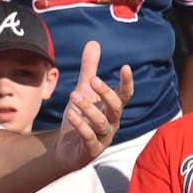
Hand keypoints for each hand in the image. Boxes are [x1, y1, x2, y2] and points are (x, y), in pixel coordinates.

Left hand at [56, 41, 133, 167]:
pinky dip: (81, 125)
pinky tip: (71, 113)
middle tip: (92, 80)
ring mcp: (102, 138)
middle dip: (105, 93)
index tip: (125, 67)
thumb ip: (89, 70)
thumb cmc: (80, 118)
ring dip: (88, 108)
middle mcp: (111, 122)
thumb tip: (93, 43)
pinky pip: (89, 137)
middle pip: (115, 107)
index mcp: (111, 108)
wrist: (65, 148)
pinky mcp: (90, 150)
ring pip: (102, 123)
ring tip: (74, 95)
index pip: (124, 95)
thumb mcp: (83, 91)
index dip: (127, 82)